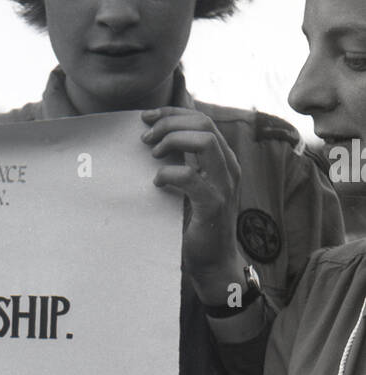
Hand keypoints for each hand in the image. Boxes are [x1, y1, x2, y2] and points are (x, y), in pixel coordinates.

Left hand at [141, 108, 245, 305]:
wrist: (213, 261)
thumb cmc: (197, 223)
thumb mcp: (192, 186)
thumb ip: (185, 163)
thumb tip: (155, 140)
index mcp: (224, 159)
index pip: (201, 120)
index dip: (172, 113)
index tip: (147, 117)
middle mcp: (229, 167)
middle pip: (203, 124)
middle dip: (170, 123)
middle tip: (146, 138)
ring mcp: (225, 185)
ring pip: (205, 141)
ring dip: (173, 140)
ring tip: (154, 154)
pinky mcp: (213, 204)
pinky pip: (191, 177)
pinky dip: (169, 173)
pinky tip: (157, 181)